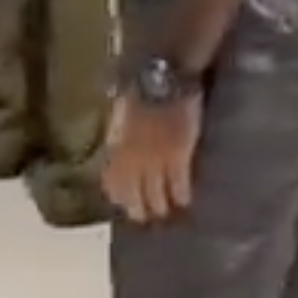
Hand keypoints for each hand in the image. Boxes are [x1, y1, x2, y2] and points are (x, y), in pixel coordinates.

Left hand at [101, 90, 201, 224]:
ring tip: (164, 214)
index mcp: (116, 146)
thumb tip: (115, 146)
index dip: (117, 195)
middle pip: (134, 193)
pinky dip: (181, 194)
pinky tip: (184, 201)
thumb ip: (117, 133)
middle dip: (138, 208)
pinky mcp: (179, 156)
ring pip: (156, 192)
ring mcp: (156, 160)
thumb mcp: (118, 112)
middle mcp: (133, 159)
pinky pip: (179, 183)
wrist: (162, 78)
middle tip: (143, 218)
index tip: (121, 204)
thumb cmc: (137, 88)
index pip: (112, 180)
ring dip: (160, 206)